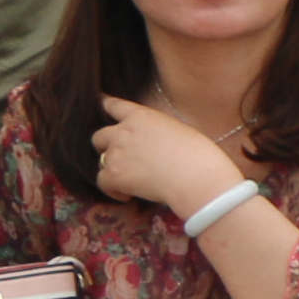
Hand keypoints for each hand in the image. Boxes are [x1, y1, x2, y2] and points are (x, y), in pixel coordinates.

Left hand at [90, 96, 243, 218]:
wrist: (196, 176)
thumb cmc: (199, 155)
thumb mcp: (179, 130)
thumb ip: (157, 132)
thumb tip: (153, 145)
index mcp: (141, 116)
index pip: (114, 105)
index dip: (106, 105)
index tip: (100, 103)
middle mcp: (123, 131)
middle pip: (99, 136)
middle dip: (106, 147)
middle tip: (121, 159)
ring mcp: (116, 153)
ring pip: (101, 160)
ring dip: (112, 169)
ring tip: (130, 181)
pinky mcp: (114, 175)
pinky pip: (102, 182)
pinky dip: (112, 190)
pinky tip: (127, 196)